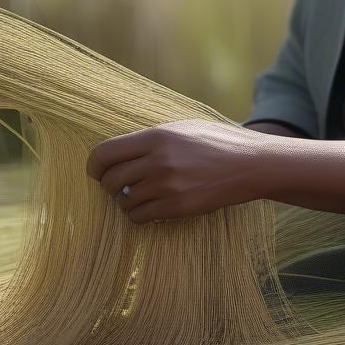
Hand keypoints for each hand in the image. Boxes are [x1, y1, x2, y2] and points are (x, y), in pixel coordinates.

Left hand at [86, 118, 270, 223]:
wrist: (250, 164)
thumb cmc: (215, 142)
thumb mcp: (181, 128)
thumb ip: (151, 139)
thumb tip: (119, 151)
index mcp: (156, 136)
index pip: (105, 152)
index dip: (94, 165)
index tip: (96, 172)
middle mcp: (157, 161)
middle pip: (110, 179)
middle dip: (109, 185)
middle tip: (119, 186)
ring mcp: (167, 186)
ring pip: (123, 201)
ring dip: (126, 201)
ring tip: (141, 195)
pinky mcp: (178, 207)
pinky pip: (139, 217)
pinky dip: (139, 215)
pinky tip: (150, 208)